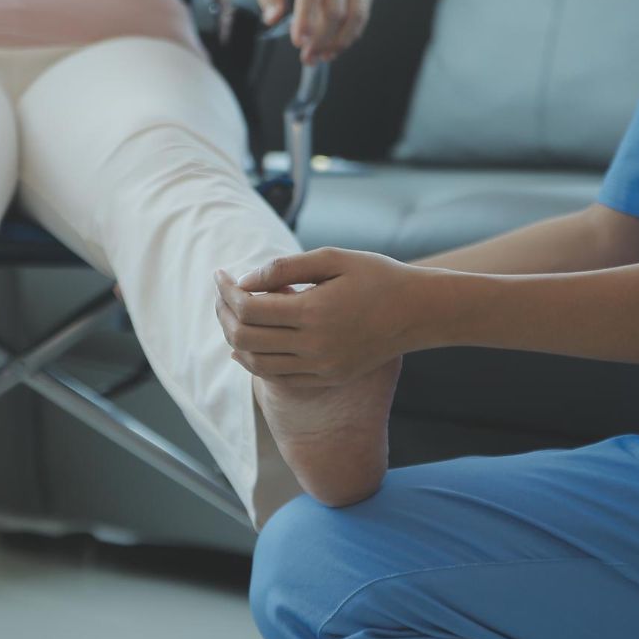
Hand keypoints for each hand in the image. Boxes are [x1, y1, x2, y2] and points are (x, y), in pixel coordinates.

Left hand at [215, 247, 424, 386]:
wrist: (418, 312)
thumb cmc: (377, 277)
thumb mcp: (333, 259)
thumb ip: (286, 268)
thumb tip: (245, 280)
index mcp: (314, 312)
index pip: (249, 308)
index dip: (227, 291)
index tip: (220, 275)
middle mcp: (314, 346)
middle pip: (246, 337)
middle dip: (224, 314)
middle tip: (221, 294)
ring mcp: (320, 367)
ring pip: (256, 363)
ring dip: (234, 340)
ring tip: (229, 317)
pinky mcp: (327, 378)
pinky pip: (278, 378)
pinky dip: (254, 363)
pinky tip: (245, 346)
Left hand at [258, 0, 375, 64]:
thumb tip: (273, 19)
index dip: (306, 20)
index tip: (299, 43)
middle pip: (335, 9)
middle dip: (321, 39)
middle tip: (306, 57)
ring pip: (355, 14)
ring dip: (338, 42)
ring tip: (322, 56)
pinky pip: (364, 10)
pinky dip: (351, 33)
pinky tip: (336, 44)